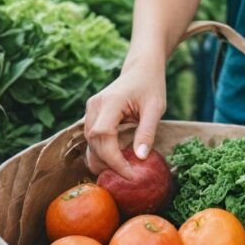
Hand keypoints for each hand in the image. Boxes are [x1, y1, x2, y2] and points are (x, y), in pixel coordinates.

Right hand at [83, 59, 165, 178]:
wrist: (142, 69)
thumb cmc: (151, 86)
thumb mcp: (155, 108)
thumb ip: (147, 132)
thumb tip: (140, 158)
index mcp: (111, 102)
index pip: (103, 136)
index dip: (113, 159)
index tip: (129, 173)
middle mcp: (95, 105)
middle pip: (93, 141)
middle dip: (108, 163)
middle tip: (127, 176)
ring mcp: (90, 109)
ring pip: (89, 142)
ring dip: (103, 159)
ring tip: (122, 171)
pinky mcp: (92, 114)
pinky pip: (92, 137)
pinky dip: (102, 151)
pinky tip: (116, 160)